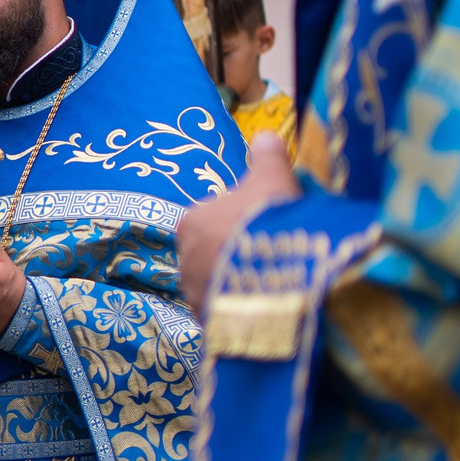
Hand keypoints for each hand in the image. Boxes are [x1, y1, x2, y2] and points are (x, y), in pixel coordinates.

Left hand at [177, 134, 300, 314]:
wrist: (275, 280)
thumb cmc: (268, 221)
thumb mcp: (273, 179)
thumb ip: (267, 156)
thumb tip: (265, 134)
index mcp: (191, 221)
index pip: (209, 217)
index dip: (236, 220)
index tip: (260, 225)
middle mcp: (183, 260)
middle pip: (210, 252)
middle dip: (233, 254)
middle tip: (267, 255)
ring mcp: (195, 297)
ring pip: (216, 285)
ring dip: (236, 285)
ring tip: (271, 285)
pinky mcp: (211, 326)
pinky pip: (226, 313)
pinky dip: (241, 311)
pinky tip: (266, 308)